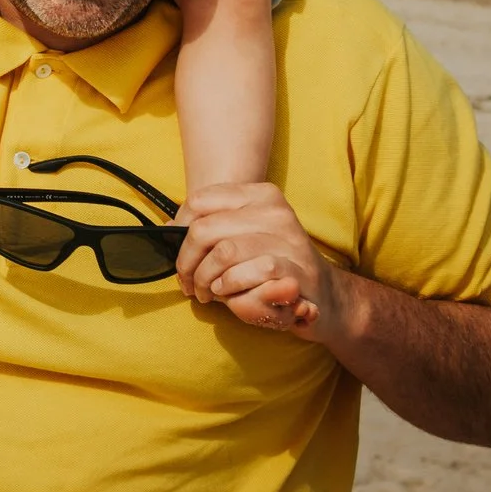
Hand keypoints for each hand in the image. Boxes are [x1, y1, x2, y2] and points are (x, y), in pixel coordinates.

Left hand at [174, 182, 329, 336]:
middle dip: (187, 262)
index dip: (178, 229)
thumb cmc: (274, 265)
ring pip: (222, 253)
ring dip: (206, 280)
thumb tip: (167, 229)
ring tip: (207, 292)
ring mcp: (288, 239)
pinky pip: (245, 276)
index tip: (177, 252)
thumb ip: (211, 228)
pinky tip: (229, 296)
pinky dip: (229, 289)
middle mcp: (275, 211)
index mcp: (260, 195)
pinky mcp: (295, 270)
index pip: (199, 201)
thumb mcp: (243, 238)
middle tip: (188, 283)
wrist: (324, 296)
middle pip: (204, 230)